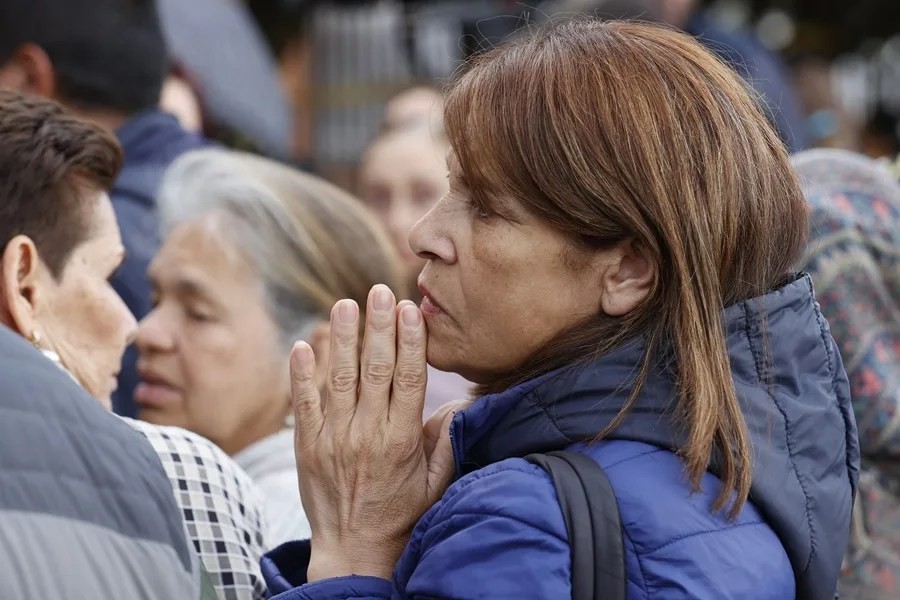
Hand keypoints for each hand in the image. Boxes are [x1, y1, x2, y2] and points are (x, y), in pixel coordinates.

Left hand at [290, 285, 457, 581]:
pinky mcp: (308, 446)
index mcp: (402, 438)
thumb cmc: (401, 513)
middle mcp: (368, 433)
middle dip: (377, 327)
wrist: (354, 550)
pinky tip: (304, 345)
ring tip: (344, 304)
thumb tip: (463, 401)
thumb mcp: (435, 481)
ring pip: (338, 378)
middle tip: (379, 291)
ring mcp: (335, 438)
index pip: (408, 378)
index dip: (409, 341)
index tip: (409, 309)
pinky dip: (302, 374)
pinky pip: (304, 404)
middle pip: (374, 370)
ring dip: (341, 338)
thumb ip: (447, 440)